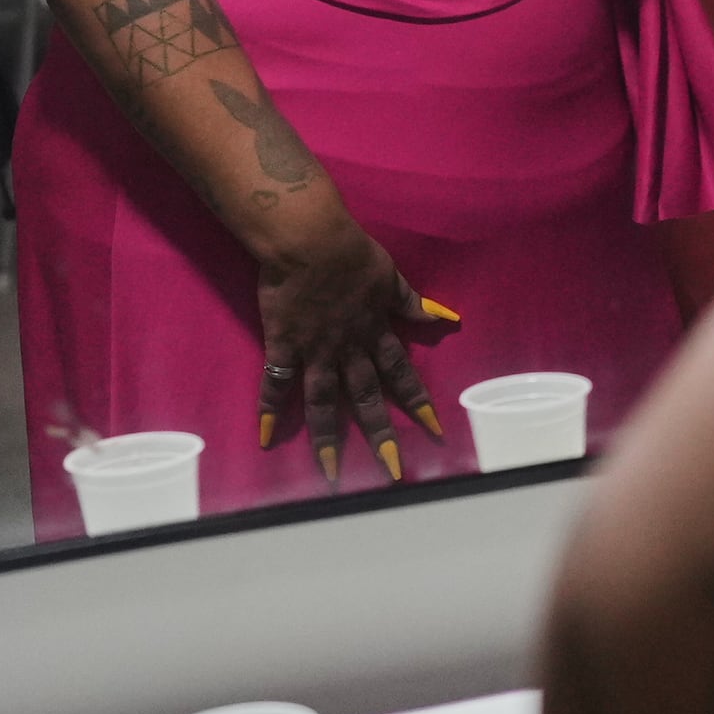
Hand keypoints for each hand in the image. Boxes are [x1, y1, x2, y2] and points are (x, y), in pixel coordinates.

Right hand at [253, 221, 459, 486]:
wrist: (311, 240)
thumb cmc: (352, 253)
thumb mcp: (391, 276)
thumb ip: (412, 303)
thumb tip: (446, 318)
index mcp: (376, 331)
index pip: (402, 374)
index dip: (418, 403)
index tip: (434, 430)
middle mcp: (349, 348)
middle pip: (367, 398)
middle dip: (382, 435)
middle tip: (392, 471)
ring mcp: (315, 350)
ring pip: (325, 402)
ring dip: (329, 439)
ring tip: (331, 473)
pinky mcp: (283, 345)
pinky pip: (276, 382)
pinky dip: (271, 408)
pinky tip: (267, 437)